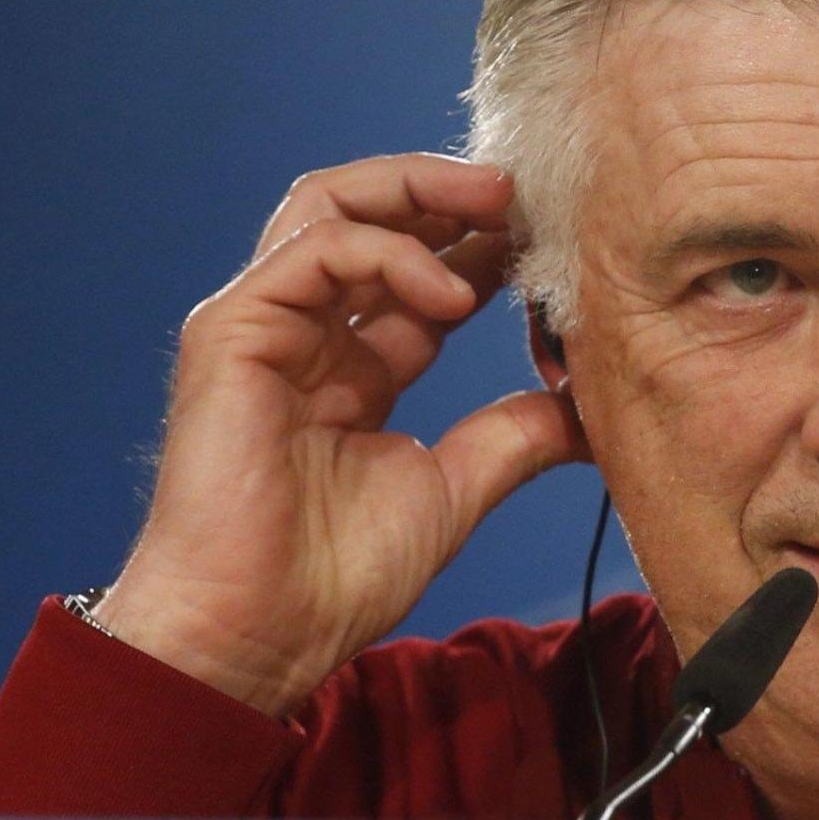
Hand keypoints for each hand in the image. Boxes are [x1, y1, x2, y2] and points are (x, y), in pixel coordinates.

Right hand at [90, 153, 586, 715]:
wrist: (259, 629)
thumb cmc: (332, 575)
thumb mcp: (454, 489)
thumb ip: (512, 437)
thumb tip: (586, 411)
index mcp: (355, 366)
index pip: (420, 271)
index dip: (483, 244)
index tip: (549, 240)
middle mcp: (307, 332)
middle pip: (370, 215)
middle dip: (448, 191)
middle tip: (523, 193)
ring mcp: (264, 324)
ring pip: (331, 205)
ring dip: (418, 191)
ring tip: (496, 206)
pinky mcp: (231, 330)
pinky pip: (313, 250)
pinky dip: (389, 252)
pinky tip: (453, 293)